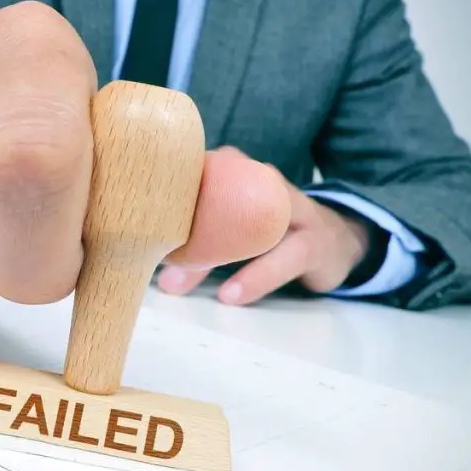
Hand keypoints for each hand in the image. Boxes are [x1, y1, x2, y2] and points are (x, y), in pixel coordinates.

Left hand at [157, 147, 374, 304]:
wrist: (335, 242)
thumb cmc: (272, 233)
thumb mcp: (233, 226)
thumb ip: (198, 236)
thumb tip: (151, 264)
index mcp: (239, 174)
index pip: (197, 175)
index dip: (165, 194)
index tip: (135, 218)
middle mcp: (264, 183)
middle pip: (217, 201)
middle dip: (180, 230)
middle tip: (149, 262)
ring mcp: (292, 210)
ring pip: (249, 229)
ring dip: (213, 258)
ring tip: (179, 283)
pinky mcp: (313, 242)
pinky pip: (284, 258)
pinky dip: (257, 277)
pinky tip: (231, 295)